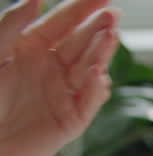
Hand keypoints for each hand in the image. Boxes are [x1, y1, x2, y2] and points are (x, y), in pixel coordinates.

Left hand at [0, 0, 118, 155]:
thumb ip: (11, 25)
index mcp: (31, 48)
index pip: (63, 23)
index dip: (83, 8)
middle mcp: (51, 69)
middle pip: (82, 43)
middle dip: (99, 28)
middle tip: (114, 14)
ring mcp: (63, 94)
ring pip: (90, 68)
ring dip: (102, 53)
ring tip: (112, 36)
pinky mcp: (71, 120)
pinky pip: (89, 102)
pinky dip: (95, 88)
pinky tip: (97, 73)